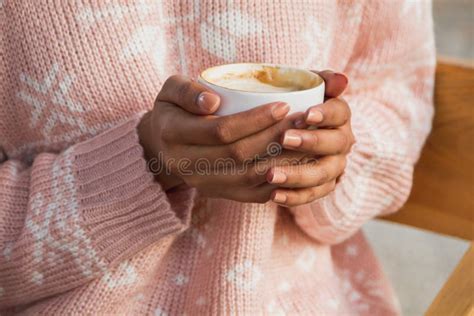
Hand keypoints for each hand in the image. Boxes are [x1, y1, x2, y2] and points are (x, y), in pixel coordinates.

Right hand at [138, 75, 299, 201]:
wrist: (163, 145)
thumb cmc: (174, 110)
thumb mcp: (170, 90)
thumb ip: (187, 91)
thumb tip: (213, 102)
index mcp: (174, 135)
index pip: (221, 131)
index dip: (254, 120)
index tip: (283, 106)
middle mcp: (186, 165)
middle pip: (239, 155)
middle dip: (275, 137)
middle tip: (302, 120)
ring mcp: (204, 184)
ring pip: (250, 177)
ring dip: (283, 160)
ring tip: (307, 140)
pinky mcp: (219, 194)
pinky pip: (254, 193)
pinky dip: (280, 180)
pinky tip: (299, 164)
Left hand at [266, 71, 354, 206]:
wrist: (288, 133)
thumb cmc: (294, 103)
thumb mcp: (304, 86)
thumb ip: (321, 79)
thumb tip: (341, 81)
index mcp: (340, 116)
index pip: (341, 113)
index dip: (326, 114)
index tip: (306, 114)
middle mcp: (342, 142)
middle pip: (334, 144)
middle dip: (311, 142)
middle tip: (285, 139)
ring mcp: (334, 166)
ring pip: (322, 174)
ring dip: (298, 175)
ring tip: (271, 174)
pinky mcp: (322, 186)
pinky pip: (312, 195)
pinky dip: (293, 197)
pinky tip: (273, 196)